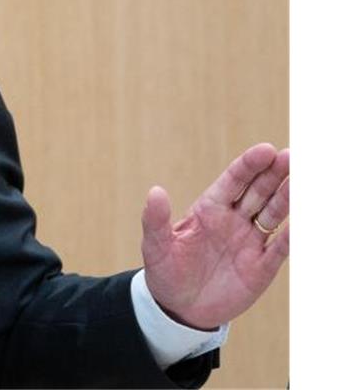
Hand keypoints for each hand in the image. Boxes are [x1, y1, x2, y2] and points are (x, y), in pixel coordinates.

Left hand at [140, 143, 288, 329]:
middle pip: (258, 191)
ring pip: (274, 213)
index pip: (233, 181)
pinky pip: (281, 247)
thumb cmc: (166, 271)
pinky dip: (292, 234)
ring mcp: (250, 241)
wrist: (180, 308)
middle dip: (274, 173)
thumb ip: (156, 220)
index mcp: (209, 209)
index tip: (266, 150)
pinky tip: (303, 222)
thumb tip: (155, 191)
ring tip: (302, 181)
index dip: (249, 165)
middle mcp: (234, 220)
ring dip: (287, 198)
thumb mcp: (156, 246)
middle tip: (291, 156)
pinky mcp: (262, 266)